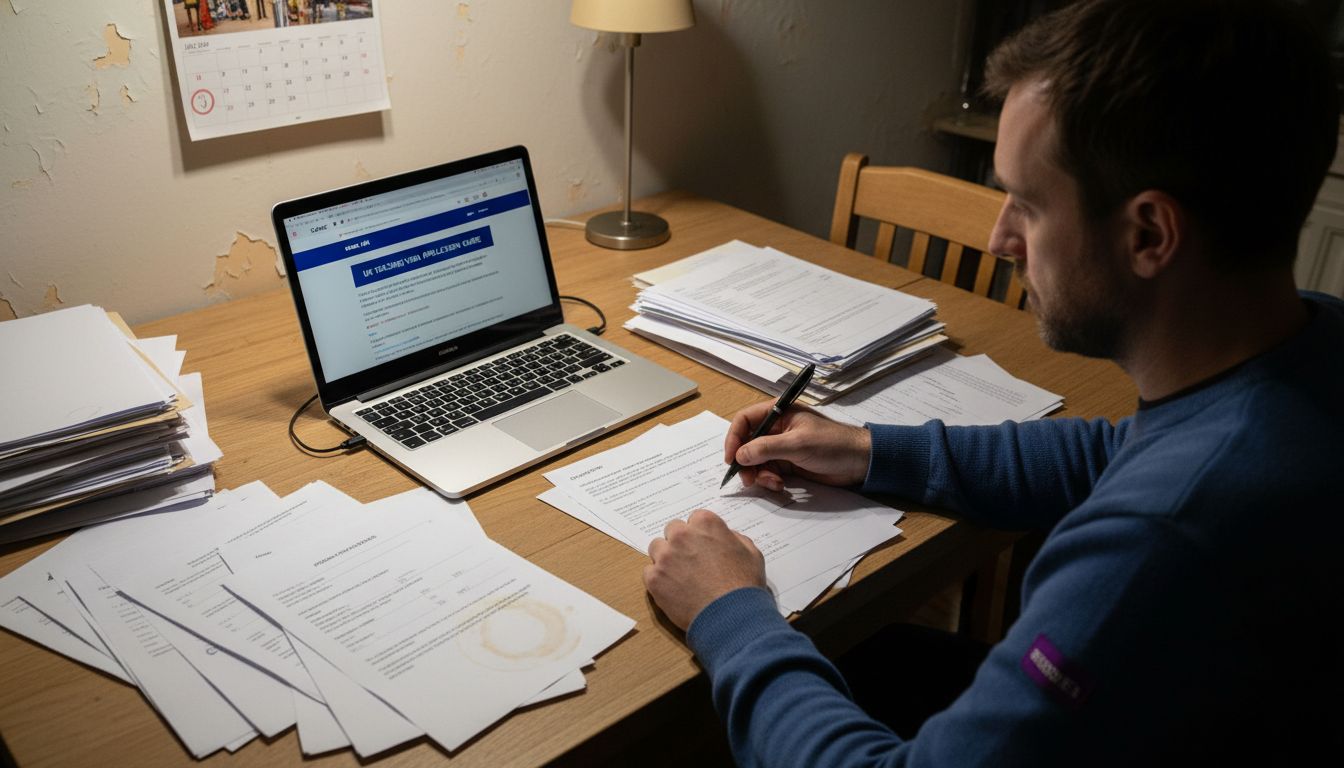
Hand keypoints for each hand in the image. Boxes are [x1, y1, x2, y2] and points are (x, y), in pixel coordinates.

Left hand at [644, 509, 766, 630]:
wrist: (731, 616)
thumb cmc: (744, 585)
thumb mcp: (751, 553)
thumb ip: (734, 539)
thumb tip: (725, 537)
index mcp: (705, 524)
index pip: (694, 519)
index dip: (700, 534)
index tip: (703, 546)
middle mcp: (681, 535)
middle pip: (672, 530)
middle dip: (680, 542)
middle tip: (690, 560)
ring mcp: (665, 557)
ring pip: (657, 548)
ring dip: (666, 557)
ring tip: (679, 575)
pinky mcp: (654, 578)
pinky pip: (649, 572)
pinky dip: (659, 579)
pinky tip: (673, 589)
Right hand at [724, 401, 871, 490]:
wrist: (859, 462)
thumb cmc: (833, 444)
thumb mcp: (798, 444)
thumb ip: (767, 448)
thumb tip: (740, 455)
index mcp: (778, 412)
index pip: (745, 420)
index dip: (734, 438)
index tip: (731, 459)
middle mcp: (776, 428)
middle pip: (747, 443)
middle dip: (746, 462)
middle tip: (749, 479)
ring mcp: (781, 447)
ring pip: (756, 461)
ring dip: (759, 474)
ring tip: (773, 483)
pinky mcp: (788, 463)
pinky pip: (768, 471)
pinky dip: (770, 480)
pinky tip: (781, 485)